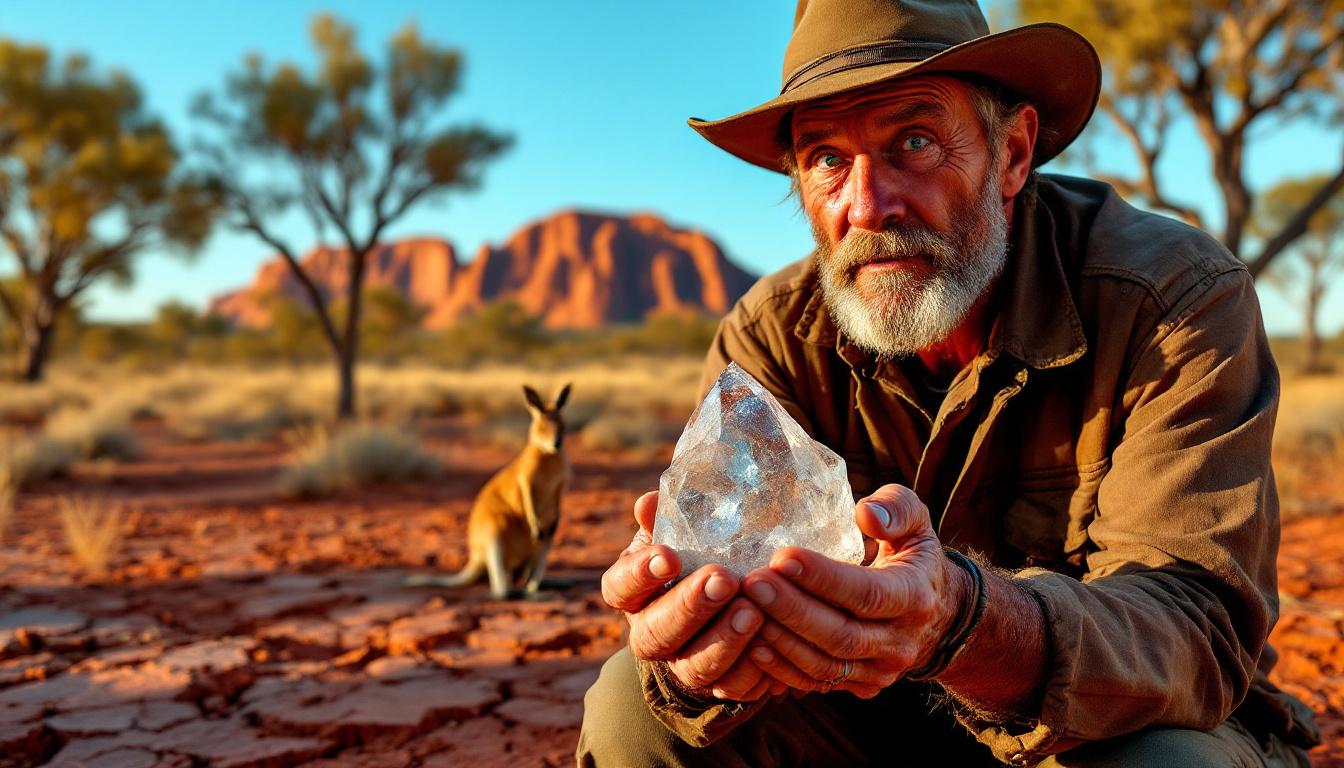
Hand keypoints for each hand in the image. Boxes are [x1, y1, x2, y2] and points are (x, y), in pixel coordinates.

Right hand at [600, 491, 783, 700]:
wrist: (719, 607)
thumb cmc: (695, 557)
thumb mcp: (679, 534)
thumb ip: (667, 518)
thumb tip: (650, 502)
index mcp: (632, 593)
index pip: (620, 587)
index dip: (640, 575)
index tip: (668, 556)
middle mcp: (649, 633)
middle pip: (657, 632)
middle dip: (690, 606)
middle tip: (723, 579)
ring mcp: (681, 664)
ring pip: (694, 665)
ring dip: (724, 640)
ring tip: (752, 610)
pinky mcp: (717, 685)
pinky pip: (732, 686)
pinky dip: (752, 669)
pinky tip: (771, 645)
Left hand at [741, 484, 969, 697]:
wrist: (938, 616)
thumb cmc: (914, 556)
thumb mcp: (917, 523)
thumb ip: (896, 508)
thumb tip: (866, 513)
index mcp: (915, 596)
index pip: (866, 593)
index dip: (823, 578)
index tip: (782, 557)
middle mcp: (900, 641)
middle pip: (841, 634)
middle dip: (792, 609)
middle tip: (752, 583)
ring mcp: (881, 670)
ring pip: (825, 664)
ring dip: (781, 640)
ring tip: (744, 610)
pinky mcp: (861, 686)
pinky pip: (817, 682)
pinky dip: (783, 669)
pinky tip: (753, 645)